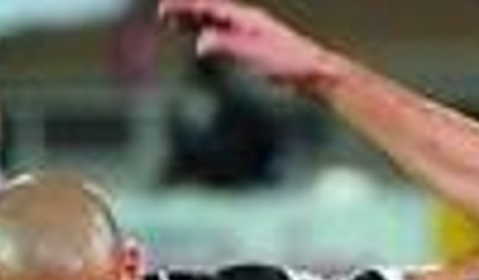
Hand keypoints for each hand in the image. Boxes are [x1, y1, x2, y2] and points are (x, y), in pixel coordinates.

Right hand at [157, 0, 332, 91]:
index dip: (186, 7)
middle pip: (211, 11)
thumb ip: (228, 46)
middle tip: (163, 13)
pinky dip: (210, 35)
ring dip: (196, 22)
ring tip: (176, 24)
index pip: (210, 8)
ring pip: (217, 23)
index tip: (164, 9)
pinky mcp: (257, 48)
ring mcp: (252, 34)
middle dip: (186, 11)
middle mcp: (248, 22)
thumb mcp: (256, 55)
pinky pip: (227, 37)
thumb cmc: (288, 64)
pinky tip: (205, 42)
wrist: (314, 73)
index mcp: (246, 20)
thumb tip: (201, 42)